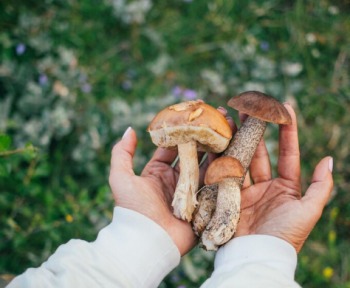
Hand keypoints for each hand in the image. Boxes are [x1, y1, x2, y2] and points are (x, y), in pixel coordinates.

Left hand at [109, 107, 232, 255]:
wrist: (147, 242)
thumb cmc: (132, 209)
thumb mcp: (120, 178)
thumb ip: (122, 153)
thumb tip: (130, 129)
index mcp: (158, 173)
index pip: (172, 147)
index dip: (182, 131)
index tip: (193, 114)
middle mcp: (176, 181)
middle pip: (193, 154)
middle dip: (204, 136)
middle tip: (217, 118)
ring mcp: (191, 192)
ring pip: (207, 166)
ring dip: (217, 149)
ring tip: (229, 130)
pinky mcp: (204, 205)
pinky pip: (216, 184)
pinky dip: (224, 170)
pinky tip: (234, 153)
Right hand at [235, 104, 333, 251]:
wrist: (256, 255)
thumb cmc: (286, 235)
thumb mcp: (309, 211)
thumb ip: (320, 186)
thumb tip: (329, 159)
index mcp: (286, 186)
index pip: (288, 153)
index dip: (288, 131)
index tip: (286, 108)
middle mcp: (265, 185)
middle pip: (261, 151)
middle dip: (256, 129)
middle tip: (250, 107)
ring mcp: (246, 189)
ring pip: (242, 157)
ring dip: (236, 138)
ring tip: (231, 117)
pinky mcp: (228, 194)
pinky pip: (225, 171)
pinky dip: (221, 155)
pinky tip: (218, 139)